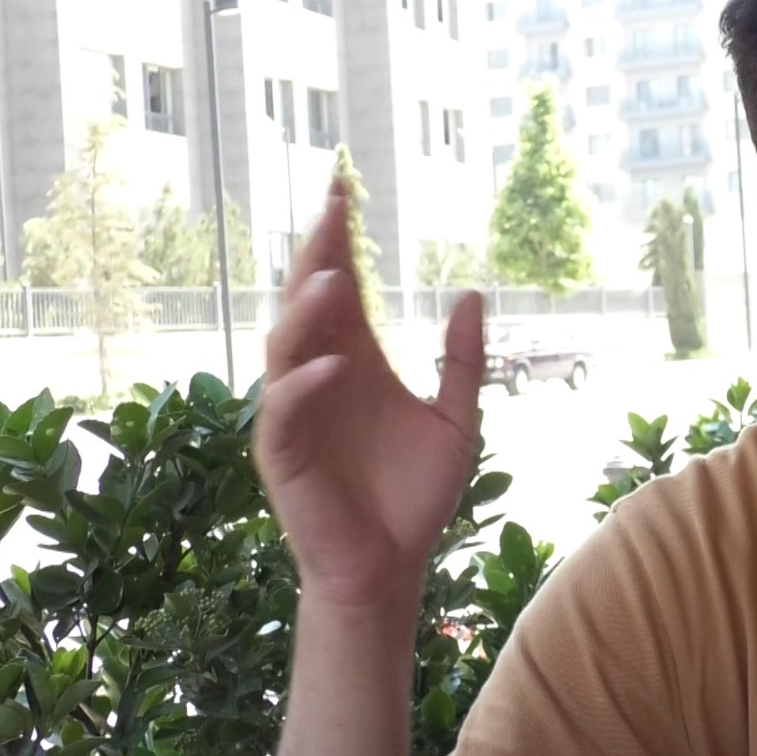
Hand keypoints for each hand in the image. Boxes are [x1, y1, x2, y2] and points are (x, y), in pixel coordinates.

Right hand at [253, 177, 485, 612]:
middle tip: (332, 210)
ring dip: (306, 312)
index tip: (344, 190)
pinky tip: (334, 363)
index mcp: (354, 359)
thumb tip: (473, 293)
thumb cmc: (415, 495)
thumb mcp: (457, 420)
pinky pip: (285, 410)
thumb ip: (464, 360)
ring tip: (335, 279)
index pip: (341, 286)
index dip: (339, 240)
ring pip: (285, 346)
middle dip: (316, 254)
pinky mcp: (283, 454)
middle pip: (306, 301)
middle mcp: (319, 374)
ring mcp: (296, 411)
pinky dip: (304, 384)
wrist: (393, 565)